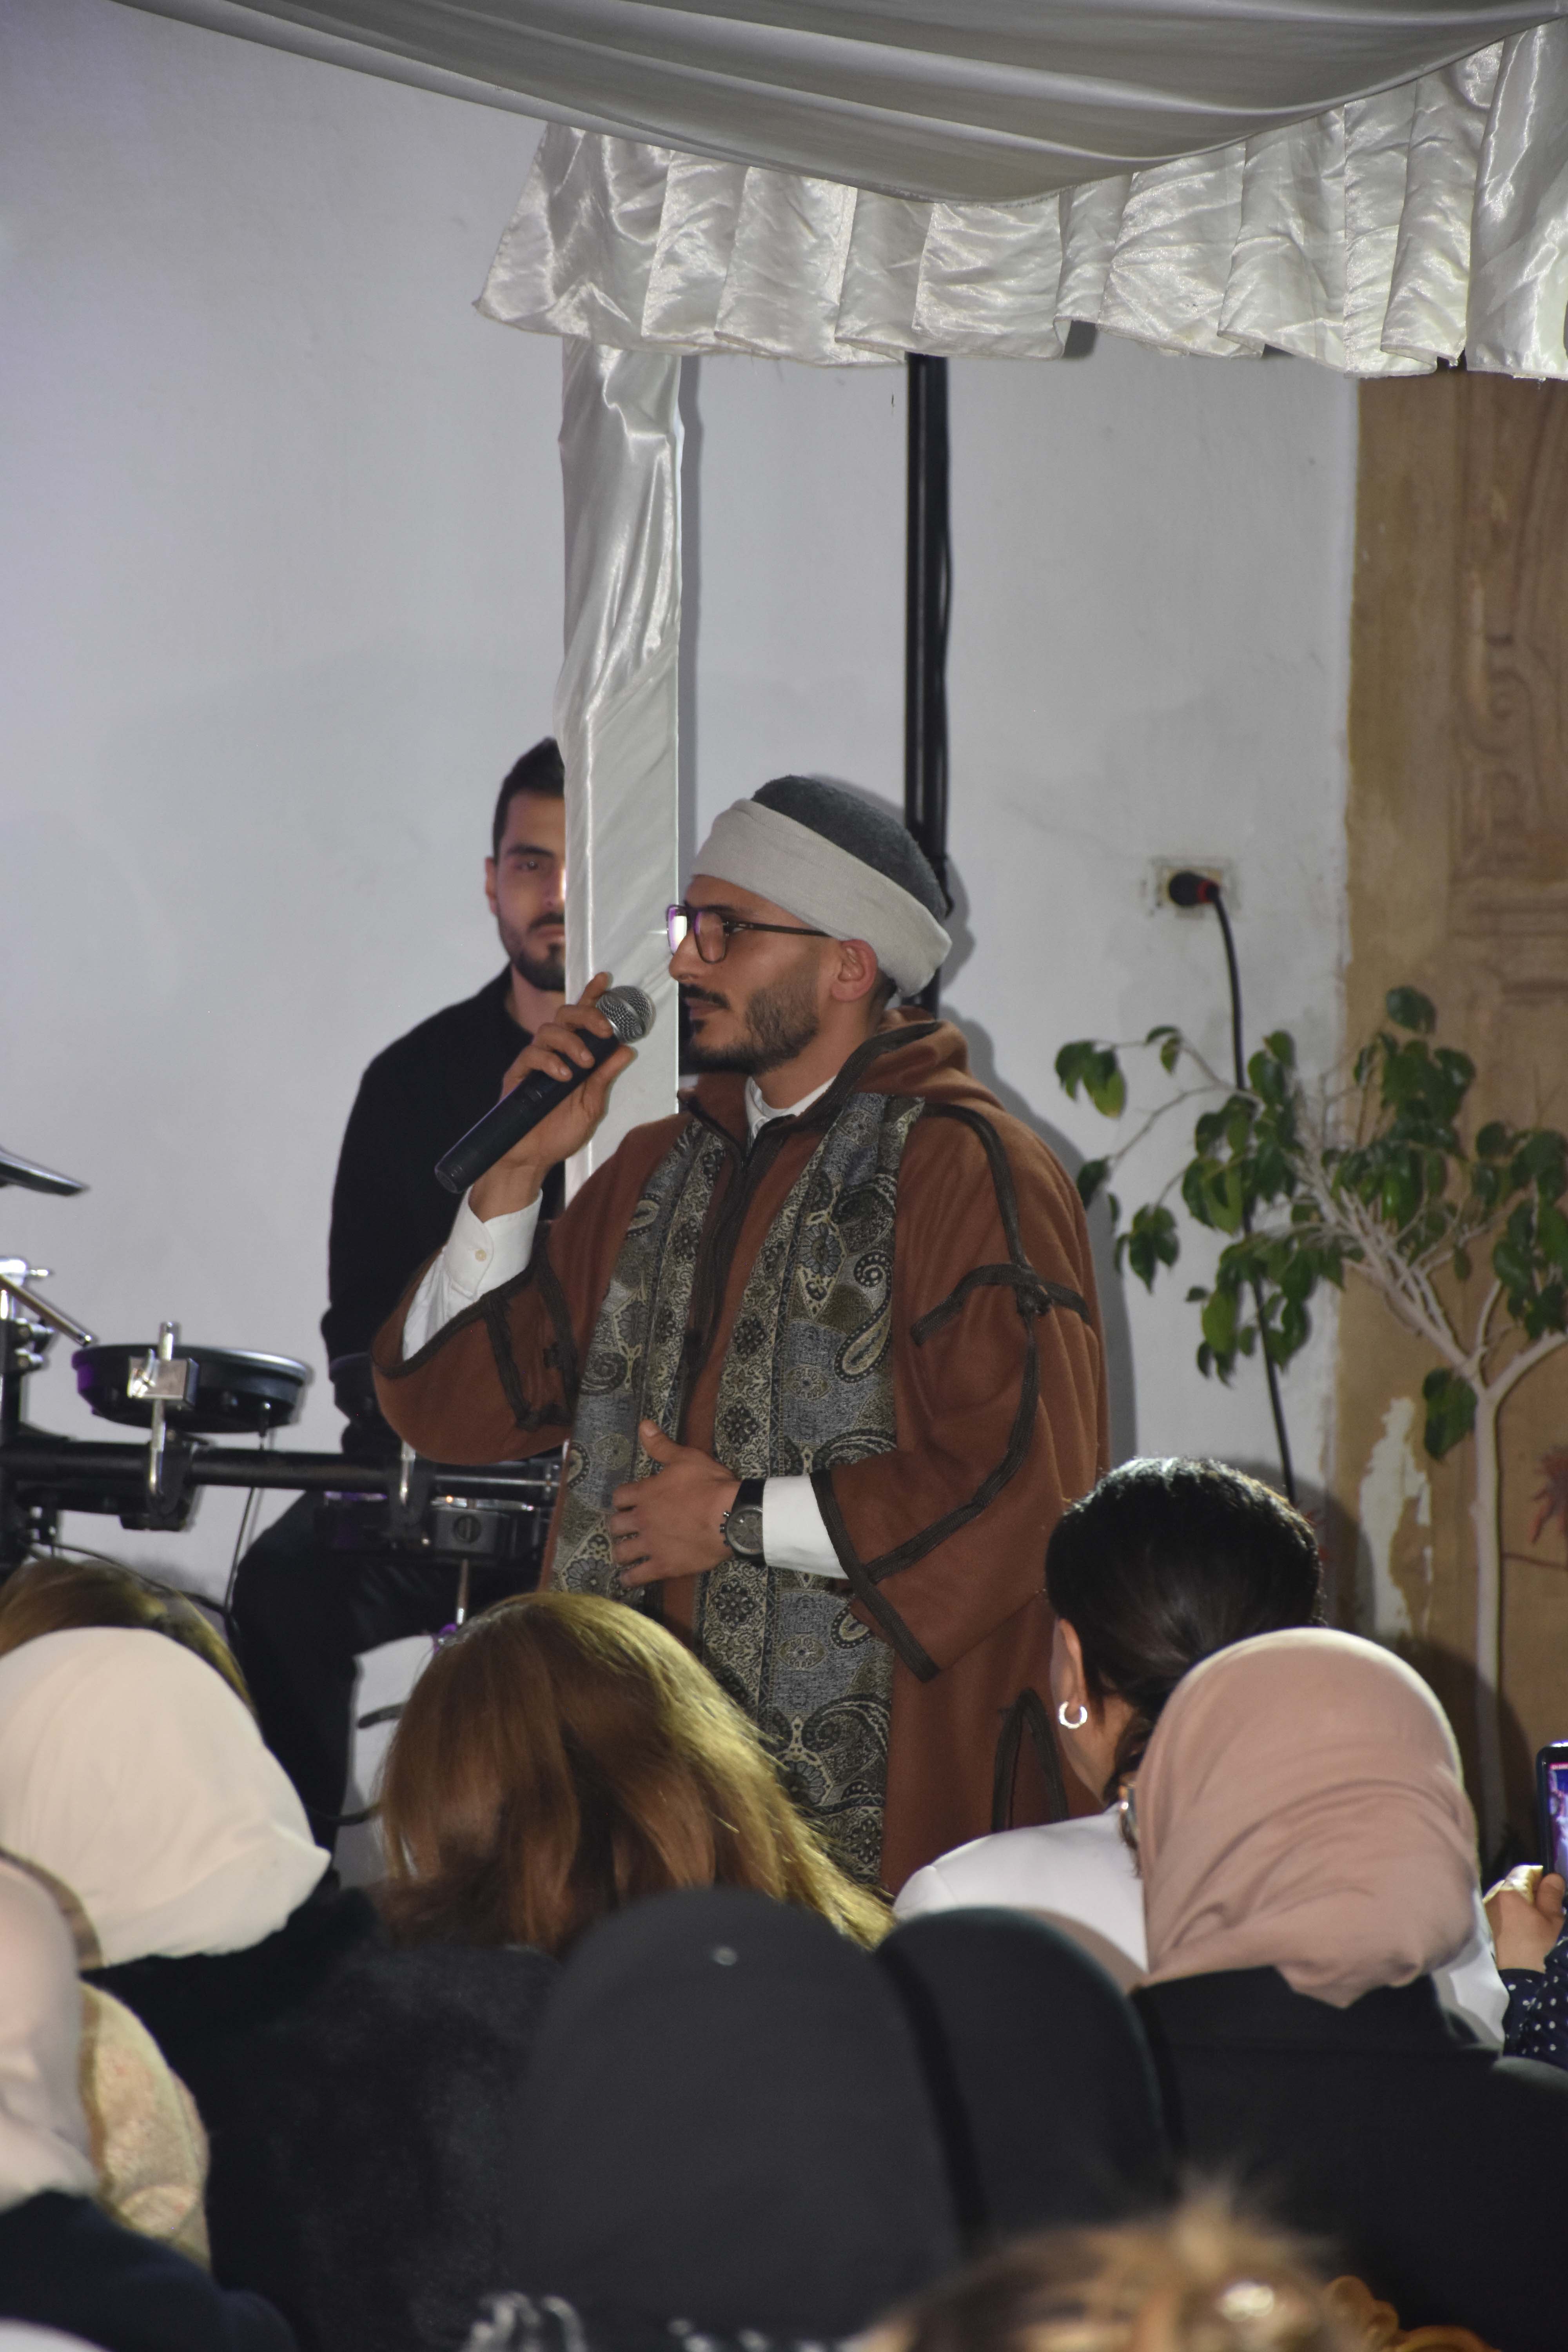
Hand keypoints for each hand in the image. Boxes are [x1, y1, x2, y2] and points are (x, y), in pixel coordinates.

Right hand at [470, 973, 634, 1218]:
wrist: (532, 1158)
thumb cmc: (560, 1133)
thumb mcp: (591, 1106)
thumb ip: (605, 1077)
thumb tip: (627, 1049)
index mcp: (574, 1056)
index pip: (582, 1019)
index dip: (592, 997)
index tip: (606, 980)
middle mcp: (554, 1052)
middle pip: (565, 1014)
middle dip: (587, 1014)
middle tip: (605, 1030)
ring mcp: (534, 1061)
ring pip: (548, 1030)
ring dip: (571, 1041)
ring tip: (583, 1062)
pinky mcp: (517, 1074)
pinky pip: (531, 1054)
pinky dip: (549, 1061)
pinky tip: (561, 1075)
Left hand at [610, 1422, 739, 1589]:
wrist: (730, 1516)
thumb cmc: (710, 1485)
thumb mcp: (686, 1458)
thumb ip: (661, 1445)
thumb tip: (642, 1425)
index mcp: (645, 1493)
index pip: (619, 1496)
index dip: (621, 1500)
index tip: (626, 1503)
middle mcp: (642, 1519)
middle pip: (615, 1525)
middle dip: (617, 1526)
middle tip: (624, 1528)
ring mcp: (651, 1544)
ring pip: (622, 1552)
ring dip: (620, 1552)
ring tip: (622, 1554)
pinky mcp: (664, 1565)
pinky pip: (638, 1576)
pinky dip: (629, 1578)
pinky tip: (627, 1579)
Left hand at [1484, 1865, 1565, 1971]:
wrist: (1522, 1987)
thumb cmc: (1541, 1950)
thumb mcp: (1554, 1922)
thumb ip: (1551, 1895)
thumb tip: (1552, 1877)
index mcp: (1507, 1892)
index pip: (1524, 1871)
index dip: (1542, 1877)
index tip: (1553, 1890)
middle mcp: (1490, 1898)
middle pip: (1513, 1887)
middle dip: (1530, 1894)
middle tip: (1546, 1911)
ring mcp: (1484, 1916)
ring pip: (1506, 1902)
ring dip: (1520, 1908)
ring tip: (1535, 1925)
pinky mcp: (1483, 1932)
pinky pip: (1499, 1917)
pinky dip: (1511, 1920)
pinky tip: (1522, 1934)